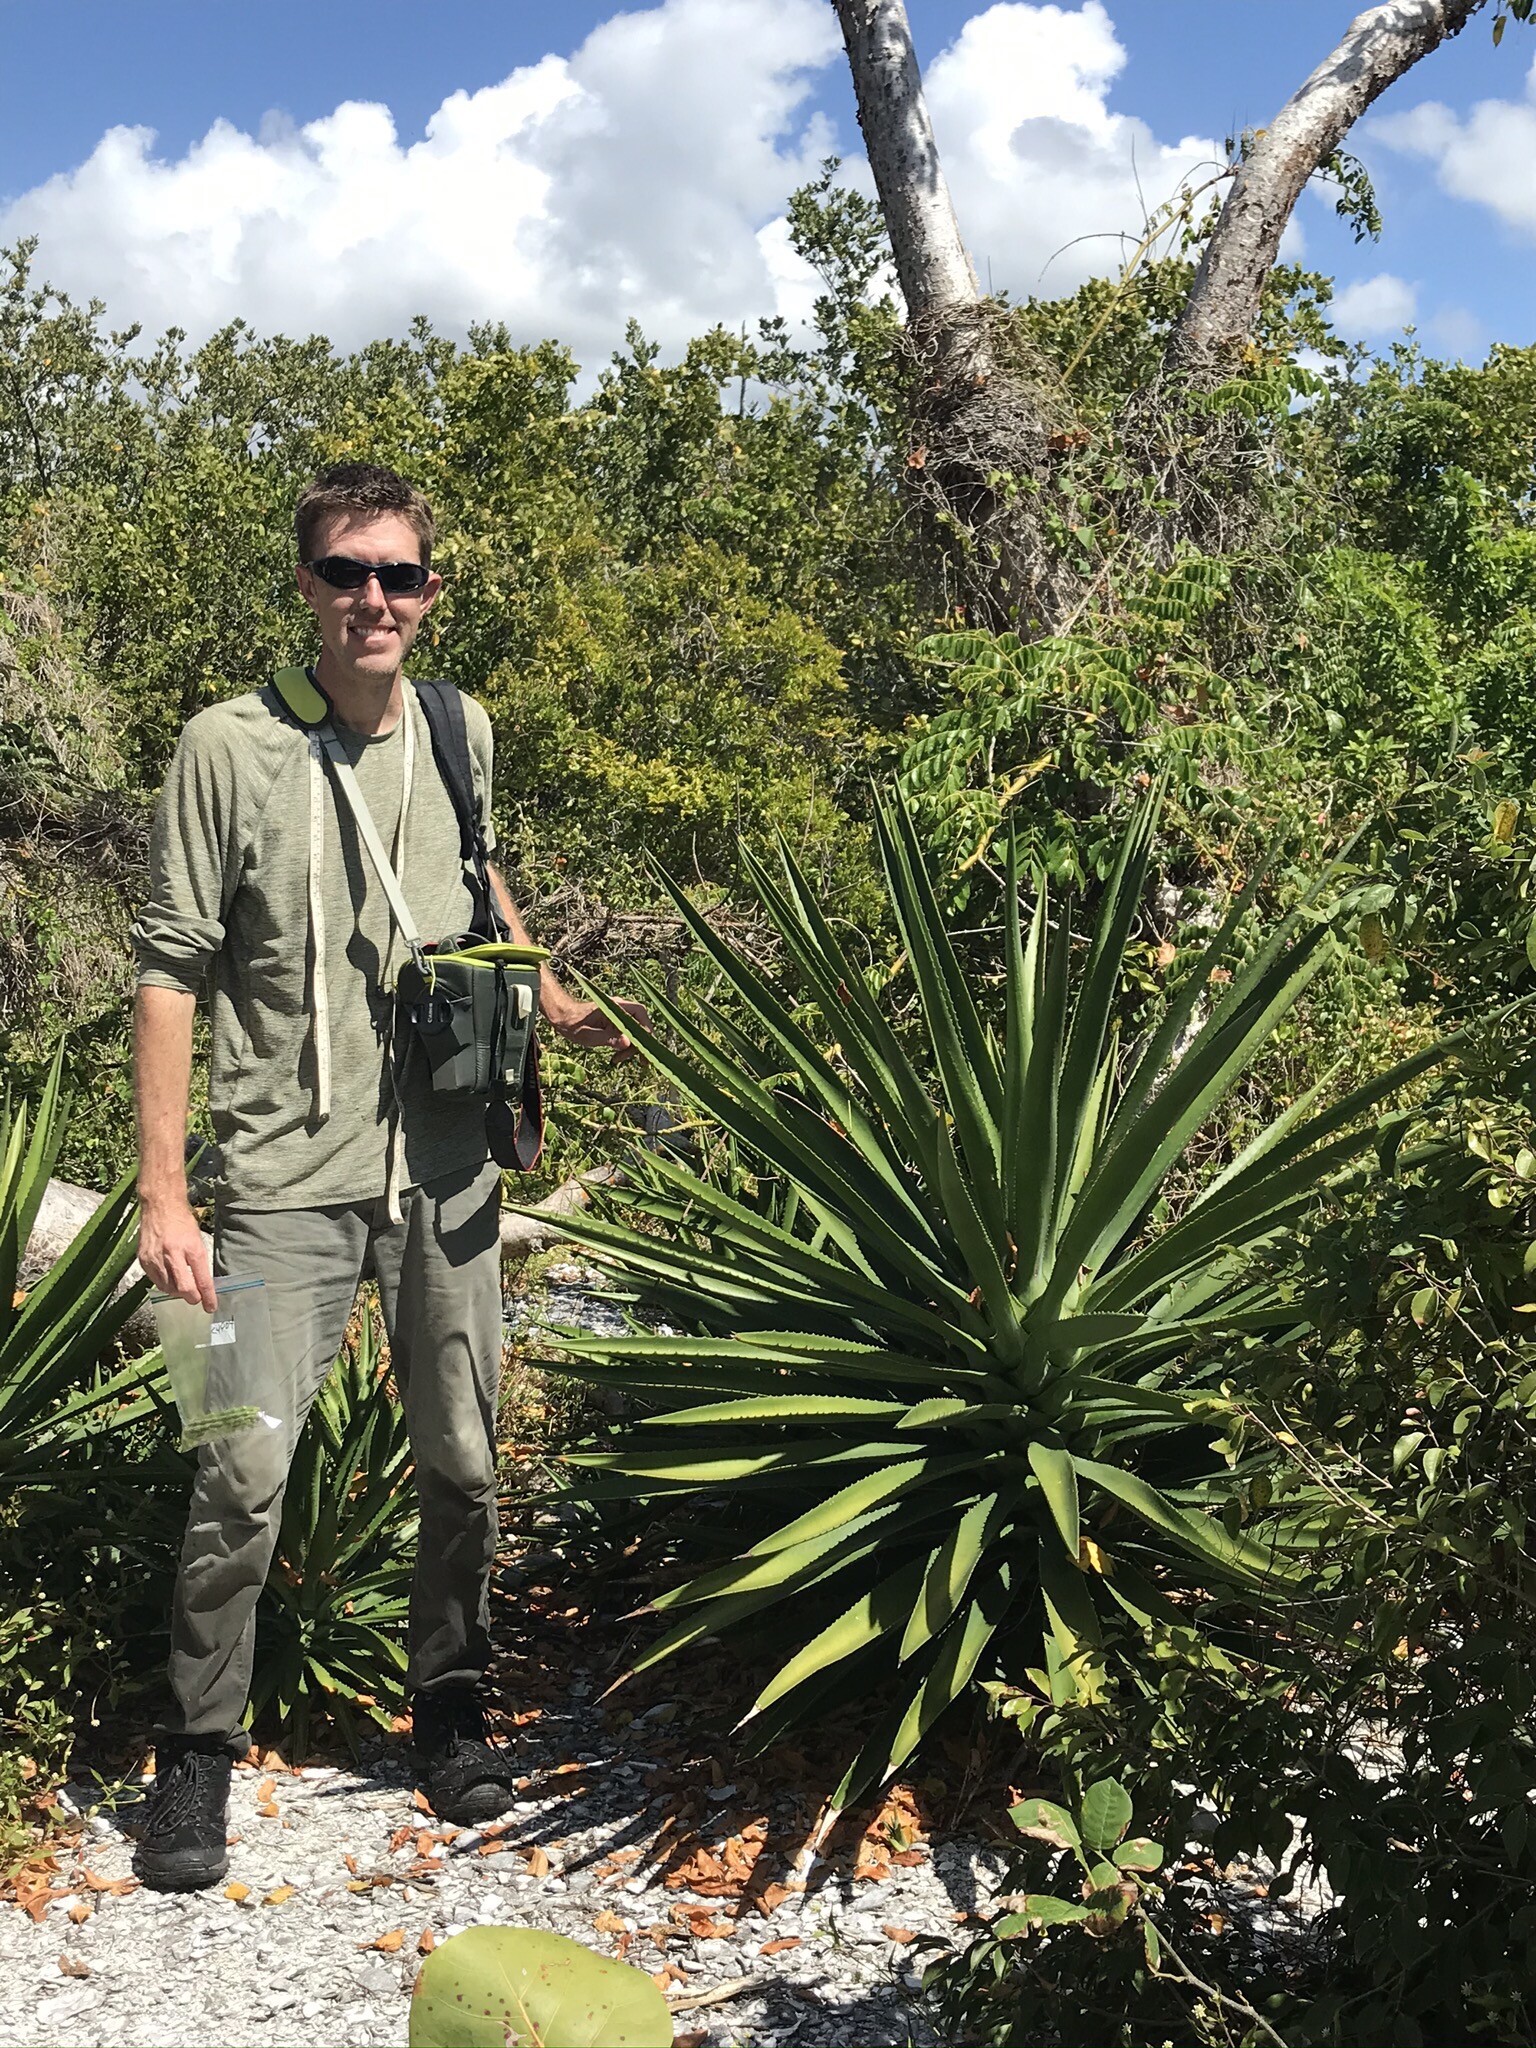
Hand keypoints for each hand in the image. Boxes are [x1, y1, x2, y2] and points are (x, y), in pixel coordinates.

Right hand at [139, 1194, 216, 1309]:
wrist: (160, 1207)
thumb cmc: (182, 1223)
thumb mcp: (197, 1240)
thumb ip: (199, 1263)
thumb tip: (203, 1285)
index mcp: (191, 1249)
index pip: (202, 1280)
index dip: (208, 1297)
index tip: (210, 1307)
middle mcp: (173, 1254)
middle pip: (184, 1289)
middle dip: (192, 1298)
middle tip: (195, 1297)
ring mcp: (156, 1258)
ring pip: (168, 1288)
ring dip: (177, 1291)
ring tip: (182, 1284)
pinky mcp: (144, 1260)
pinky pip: (155, 1281)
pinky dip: (164, 1284)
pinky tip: (169, 1277)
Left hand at [545, 994, 651, 1061]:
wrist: (562, 1018)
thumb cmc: (572, 1024)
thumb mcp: (588, 1035)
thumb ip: (608, 1038)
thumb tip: (627, 1043)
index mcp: (614, 1006)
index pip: (639, 1012)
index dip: (646, 1028)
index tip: (645, 1046)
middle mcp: (619, 1009)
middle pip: (640, 1024)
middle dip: (640, 1043)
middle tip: (641, 1061)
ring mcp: (618, 1016)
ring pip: (634, 1032)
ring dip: (631, 1047)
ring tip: (618, 1060)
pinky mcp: (615, 1024)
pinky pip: (626, 1035)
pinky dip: (624, 1046)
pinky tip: (616, 1057)